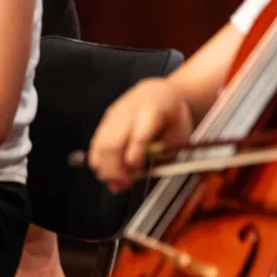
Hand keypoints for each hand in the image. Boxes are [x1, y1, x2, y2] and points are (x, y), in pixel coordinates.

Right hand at [85, 77, 194, 191]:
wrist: (159, 93)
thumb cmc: (173, 116)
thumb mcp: (180, 133)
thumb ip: (165, 154)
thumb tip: (143, 175)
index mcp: (152, 110)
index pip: (140, 134)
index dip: (135, 154)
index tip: (136, 172)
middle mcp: (128, 111)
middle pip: (114, 142)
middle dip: (116, 167)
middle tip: (123, 184)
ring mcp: (114, 116)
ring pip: (101, 144)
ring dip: (105, 167)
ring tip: (113, 183)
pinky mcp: (106, 121)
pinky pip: (97, 143)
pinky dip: (98, 161)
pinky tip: (104, 172)